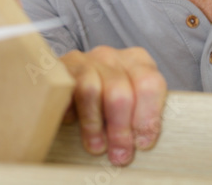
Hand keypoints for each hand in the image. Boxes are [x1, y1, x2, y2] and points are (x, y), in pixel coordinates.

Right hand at [60, 46, 166, 166]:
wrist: (65, 76)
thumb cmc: (108, 97)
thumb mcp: (131, 101)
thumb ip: (140, 117)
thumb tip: (142, 145)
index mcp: (137, 61)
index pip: (150, 84)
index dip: (148, 117)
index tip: (142, 143)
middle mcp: (112, 56)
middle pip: (120, 92)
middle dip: (120, 129)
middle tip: (119, 155)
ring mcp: (85, 60)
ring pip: (91, 90)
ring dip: (94, 125)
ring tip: (96, 147)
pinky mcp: (61, 68)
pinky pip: (66, 90)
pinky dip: (70, 111)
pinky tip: (72, 123)